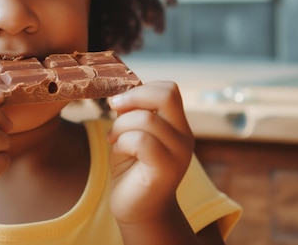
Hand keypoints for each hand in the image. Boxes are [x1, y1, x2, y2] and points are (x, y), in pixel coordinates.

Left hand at [106, 81, 193, 226]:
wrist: (137, 209)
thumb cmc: (131, 167)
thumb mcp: (131, 132)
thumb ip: (133, 113)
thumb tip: (121, 93)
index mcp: (178, 124)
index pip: (169, 89)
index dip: (141, 89)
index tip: (121, 103)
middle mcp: (184, 136)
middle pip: (166, 95)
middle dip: (133, 97)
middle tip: (114, 108)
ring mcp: (178, 153)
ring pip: (146, 119)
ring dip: (120, 125)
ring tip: (114, 138)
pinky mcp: (166, 169)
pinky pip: (140, 141)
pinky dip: (122, 141)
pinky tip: (118, 150)